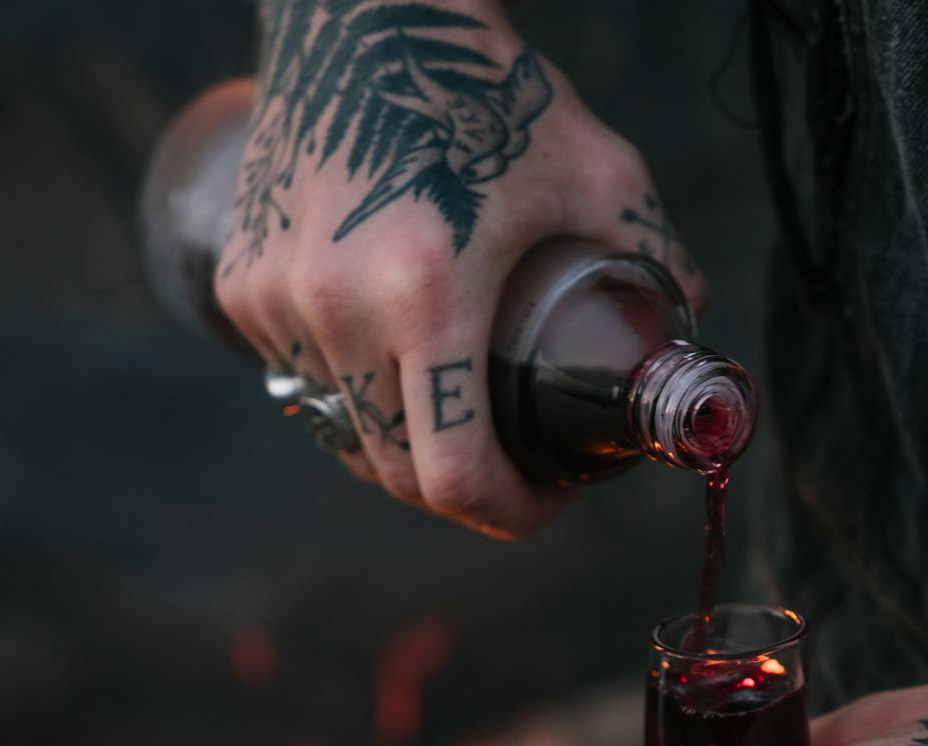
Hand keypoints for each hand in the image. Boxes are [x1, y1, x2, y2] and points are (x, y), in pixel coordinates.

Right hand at [214, 0, 705, 537]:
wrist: (361, 13)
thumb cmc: (483, 87)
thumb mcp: (597, 169)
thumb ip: (653, 255)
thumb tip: (686, 324)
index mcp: (427, 292)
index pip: (453, 476)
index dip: (507, 513)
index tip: (547, 496)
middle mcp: (338, 308)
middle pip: (399, 474)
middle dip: (464, 491)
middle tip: (514, 464)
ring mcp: (278, 302)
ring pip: (346, 436)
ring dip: (406, 445)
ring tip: (457, 411)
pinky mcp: (242, 285)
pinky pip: (302, 382)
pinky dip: (352, 392)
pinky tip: (391, 354)